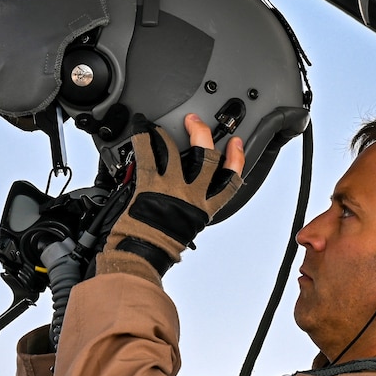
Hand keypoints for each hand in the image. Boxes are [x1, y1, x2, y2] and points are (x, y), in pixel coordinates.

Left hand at [105, 116, 246, 273]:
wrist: (145, 252)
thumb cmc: (163, 248)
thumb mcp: (187, 229)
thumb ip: (190, 210)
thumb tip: (186, 200)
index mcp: (204, 208)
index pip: (229, 181)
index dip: (236, 160)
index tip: (236, 145)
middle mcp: (191, 194)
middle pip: (207, 157)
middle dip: (204, 135)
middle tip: (197, 123)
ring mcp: (172, 186)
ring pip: (177, 151)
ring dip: (169, 135)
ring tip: (161, 126)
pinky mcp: (151, 183)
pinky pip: (149, 156)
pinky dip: (143, 140)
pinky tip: (140, 130)